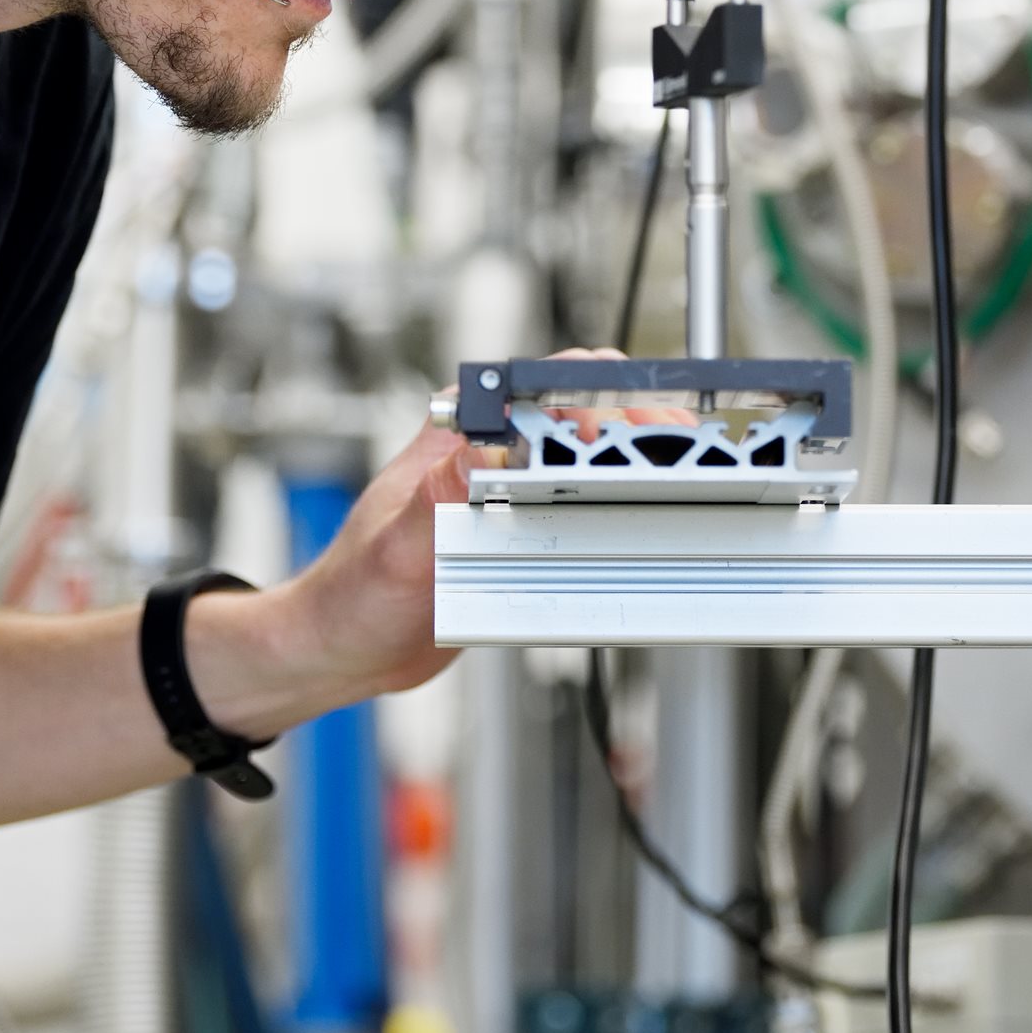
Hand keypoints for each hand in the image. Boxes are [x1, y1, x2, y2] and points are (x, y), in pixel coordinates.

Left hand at [271, 350, 672, 710]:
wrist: (345, 646)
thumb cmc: (354, 593)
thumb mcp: (394, 551)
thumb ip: (435, 500)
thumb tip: (479, 452)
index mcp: (458, 432)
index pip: (544, 386)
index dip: (603, 396)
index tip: (645, 425)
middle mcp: (489, 450)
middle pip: (584, 418)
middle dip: (640, 433)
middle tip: (686, 461)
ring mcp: (509, 488)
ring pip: (591, 463)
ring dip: (637, 473)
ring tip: (682, 492)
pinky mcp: (520, 529)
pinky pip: (581, 511)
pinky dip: (618, 516)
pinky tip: (644, 532)